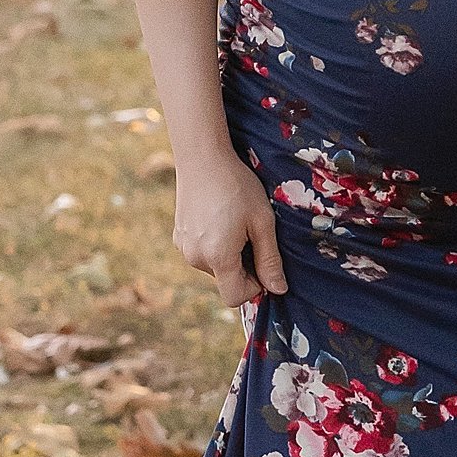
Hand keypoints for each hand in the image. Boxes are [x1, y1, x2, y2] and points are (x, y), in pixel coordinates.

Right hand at [171, 149, 287, 308]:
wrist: (203, 158)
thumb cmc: (238, 187)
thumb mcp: (262, 222)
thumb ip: (270, 259)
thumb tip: (278, 289)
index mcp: (218, 257)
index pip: (236, 297)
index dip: (255, 286)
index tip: (263, 259)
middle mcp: (195, 258)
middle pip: (226, 280)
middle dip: (243, 265)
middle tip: (251, 232)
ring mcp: (183, 249)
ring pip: (215, 267)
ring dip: (229, 254)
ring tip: (235, 222)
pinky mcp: (178, 238)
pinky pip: (202, 253)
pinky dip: (214, 245)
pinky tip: (219, 218)